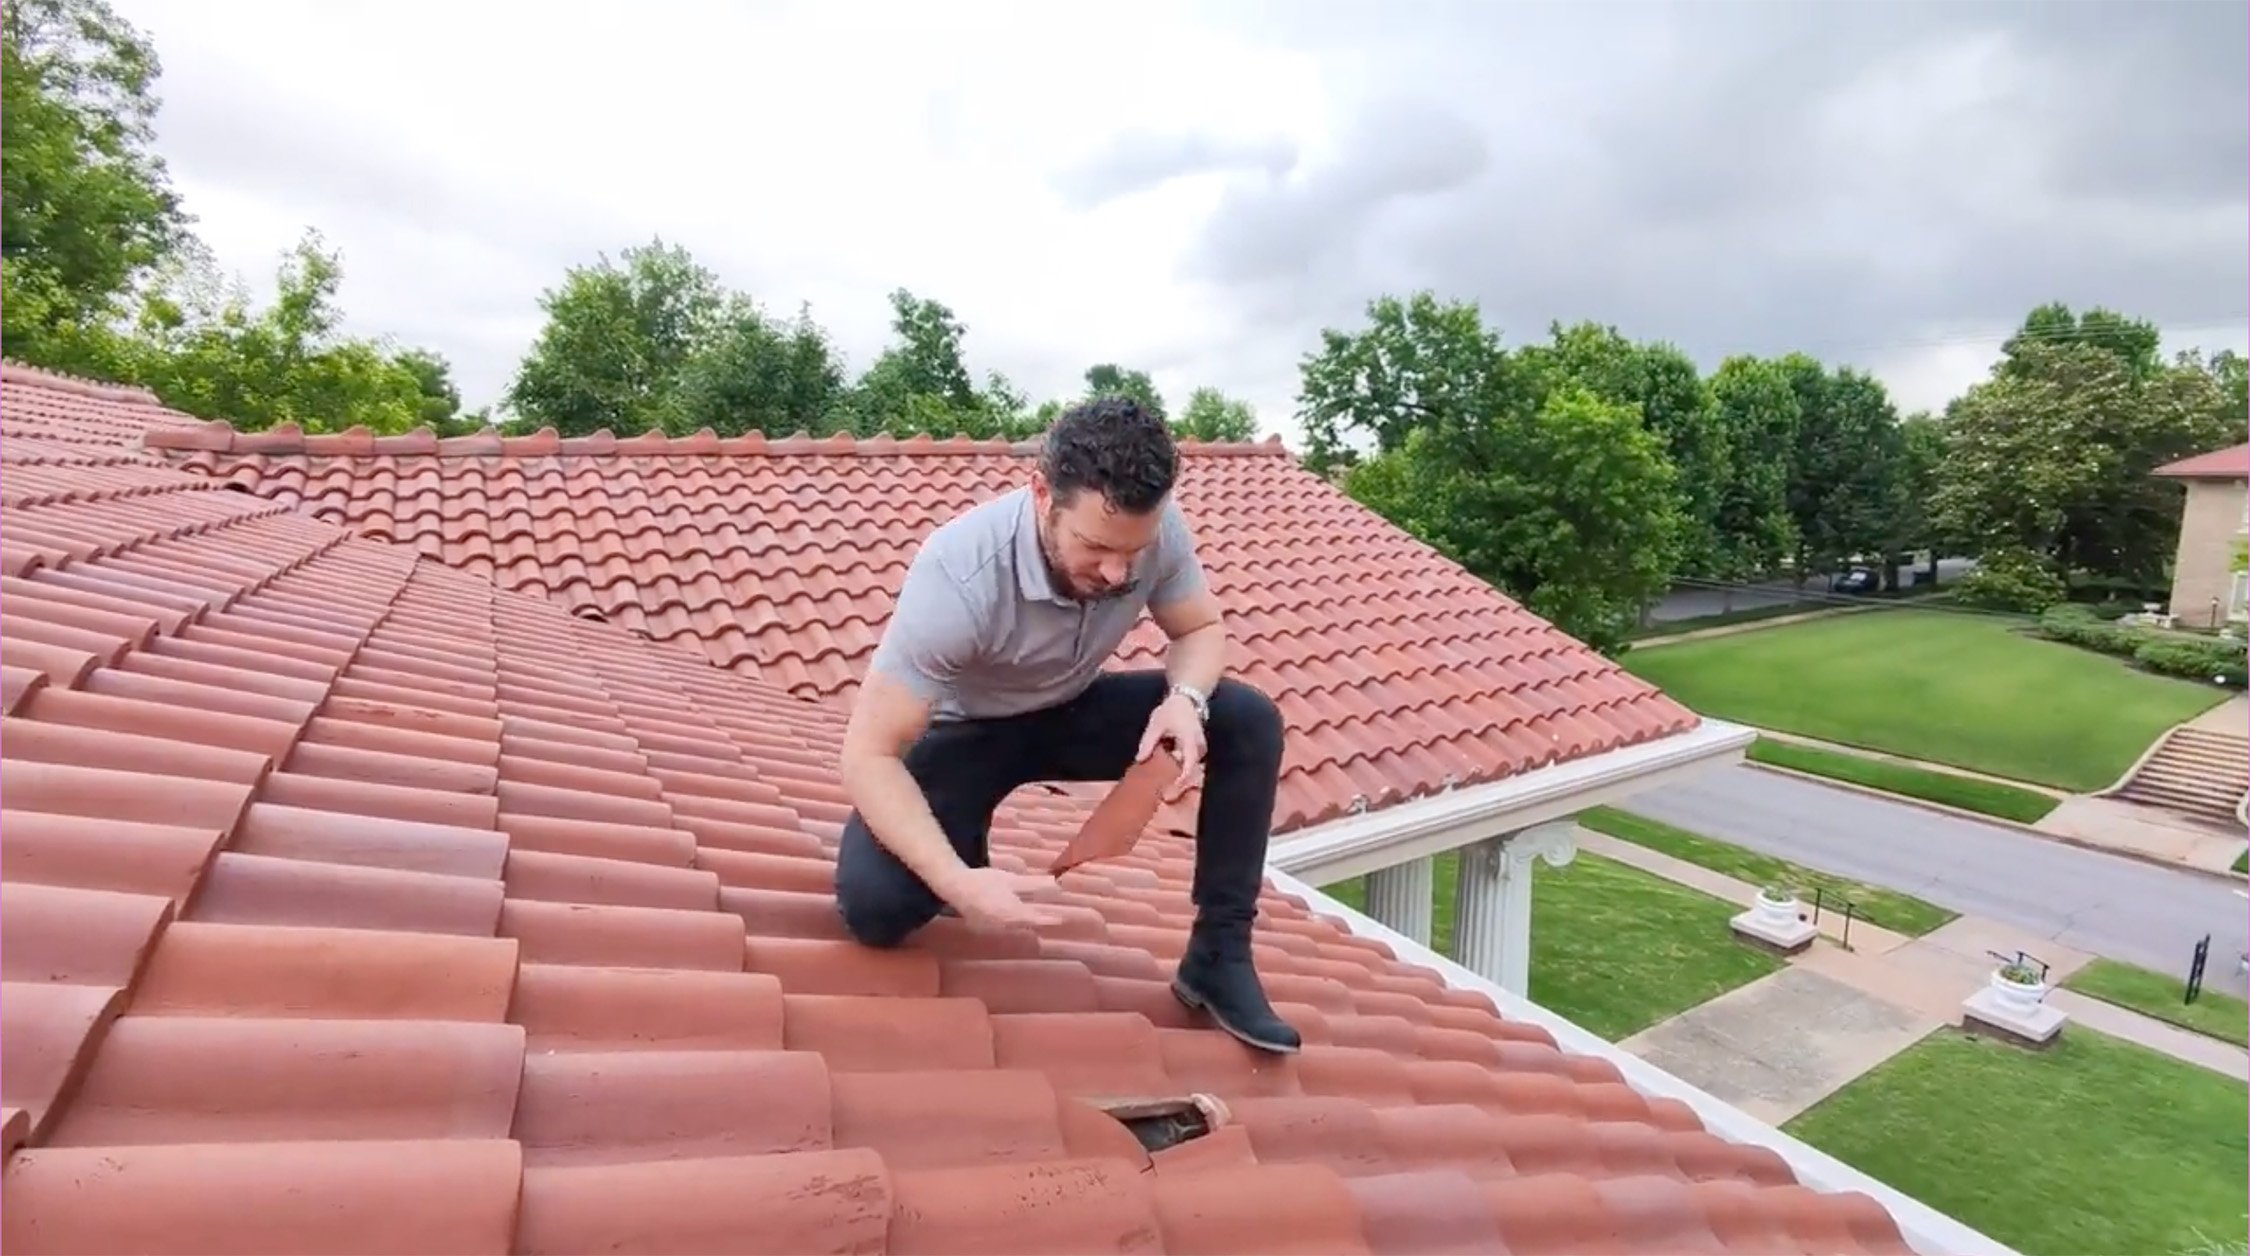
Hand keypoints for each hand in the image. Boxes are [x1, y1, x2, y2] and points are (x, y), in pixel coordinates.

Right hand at [936, 866, 1068, 932]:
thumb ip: (1034, 885)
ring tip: (1036, 914)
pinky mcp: (984, 927)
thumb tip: (1057, 885)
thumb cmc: (984, 881)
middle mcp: (1004, 925)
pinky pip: (1003, 927)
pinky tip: (1014, 915)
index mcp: (1012, 914)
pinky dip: (1012, 921)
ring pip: (1015, 926)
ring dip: (1026, 920)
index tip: (1061, 919)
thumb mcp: (1011, 880)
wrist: (955, 887)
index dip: (1049, 919)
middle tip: (1052, 916)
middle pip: (1026, 924)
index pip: (1036, 919)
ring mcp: (993, 929)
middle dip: (1039, 919)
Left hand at [1136, 692, 1205, 797]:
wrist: (1185, 699)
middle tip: (1165, 793)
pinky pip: (1191, 761)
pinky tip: (1170, 768)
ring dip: (1180, 773)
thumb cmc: (1172, 710)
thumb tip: (1140, 759)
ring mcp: (1200, 747)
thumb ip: (1148, 742)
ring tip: (1166, 783)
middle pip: (1192, 770)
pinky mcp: (1198, 748)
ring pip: (1192, 766)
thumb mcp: (1156, 725)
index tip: (1172, 789)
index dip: (1182, 780)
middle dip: (1180, 781)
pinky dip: (1182, 766)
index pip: (1189, 765)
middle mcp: (1199, 746)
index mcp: (1189, 741)